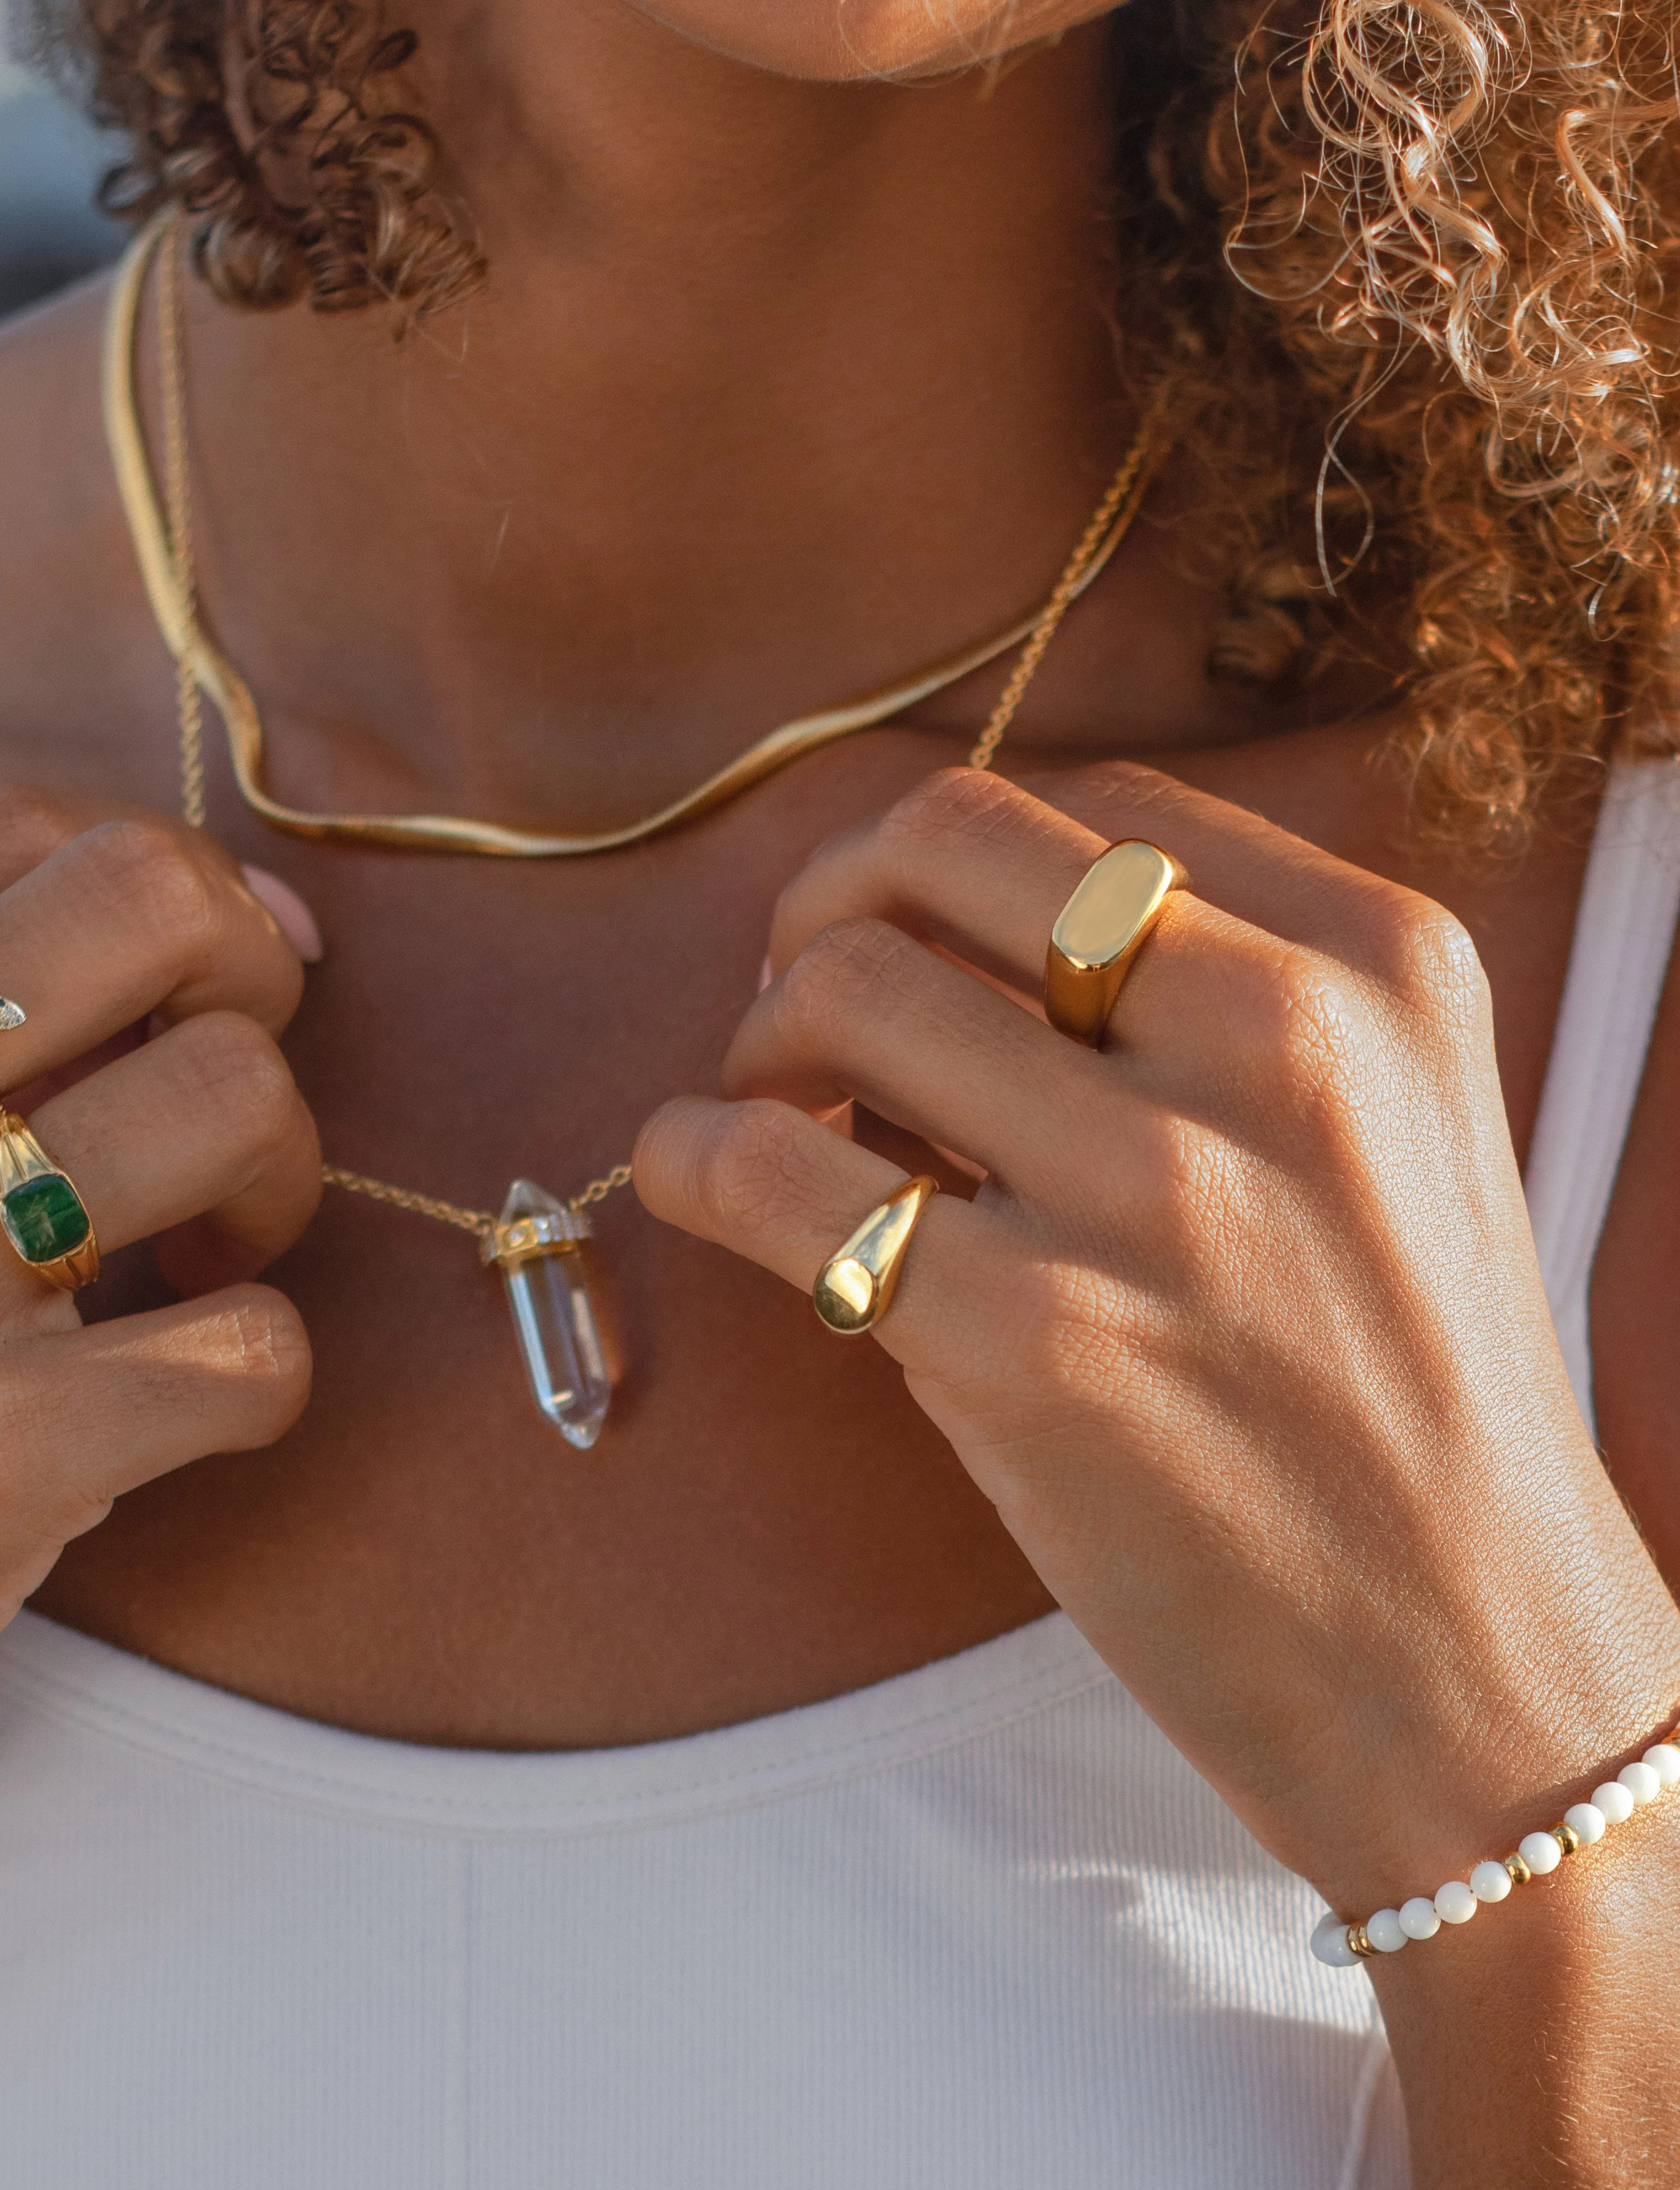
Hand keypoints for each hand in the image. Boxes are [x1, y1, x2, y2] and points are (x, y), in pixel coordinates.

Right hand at [0, 789, 318, 1626]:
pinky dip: (252, 1377)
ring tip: (204, 1253)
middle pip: (153, 898)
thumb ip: (29, 988)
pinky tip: (175, 1402)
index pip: (35, 826)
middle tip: (217, 1083)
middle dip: (248, 972)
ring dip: (274, 1180)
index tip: (210, 976)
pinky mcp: (3, 1453)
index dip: (170, 890)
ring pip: (232, 1097)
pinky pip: (251, 1351)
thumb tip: (290, 918)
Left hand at [637, 761, 1679, 1909]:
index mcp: (1381, 967)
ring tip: (781, 1123)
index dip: (951, 862)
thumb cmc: (1400, 1397)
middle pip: (948, 840)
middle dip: (828, 902)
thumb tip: (936, 937)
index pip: (1094, 806)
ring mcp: (1160, 1193)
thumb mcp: (1385, 1135)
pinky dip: (687, 1152)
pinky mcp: (1036, 1345)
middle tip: (797, 1006)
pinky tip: (700, 1181)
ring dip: (758, 1041)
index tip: (904, 938)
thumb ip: (1208, 1002)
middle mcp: (1286, 1043)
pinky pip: (768, 1170)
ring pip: (842, 985)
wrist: (1475, 1665)